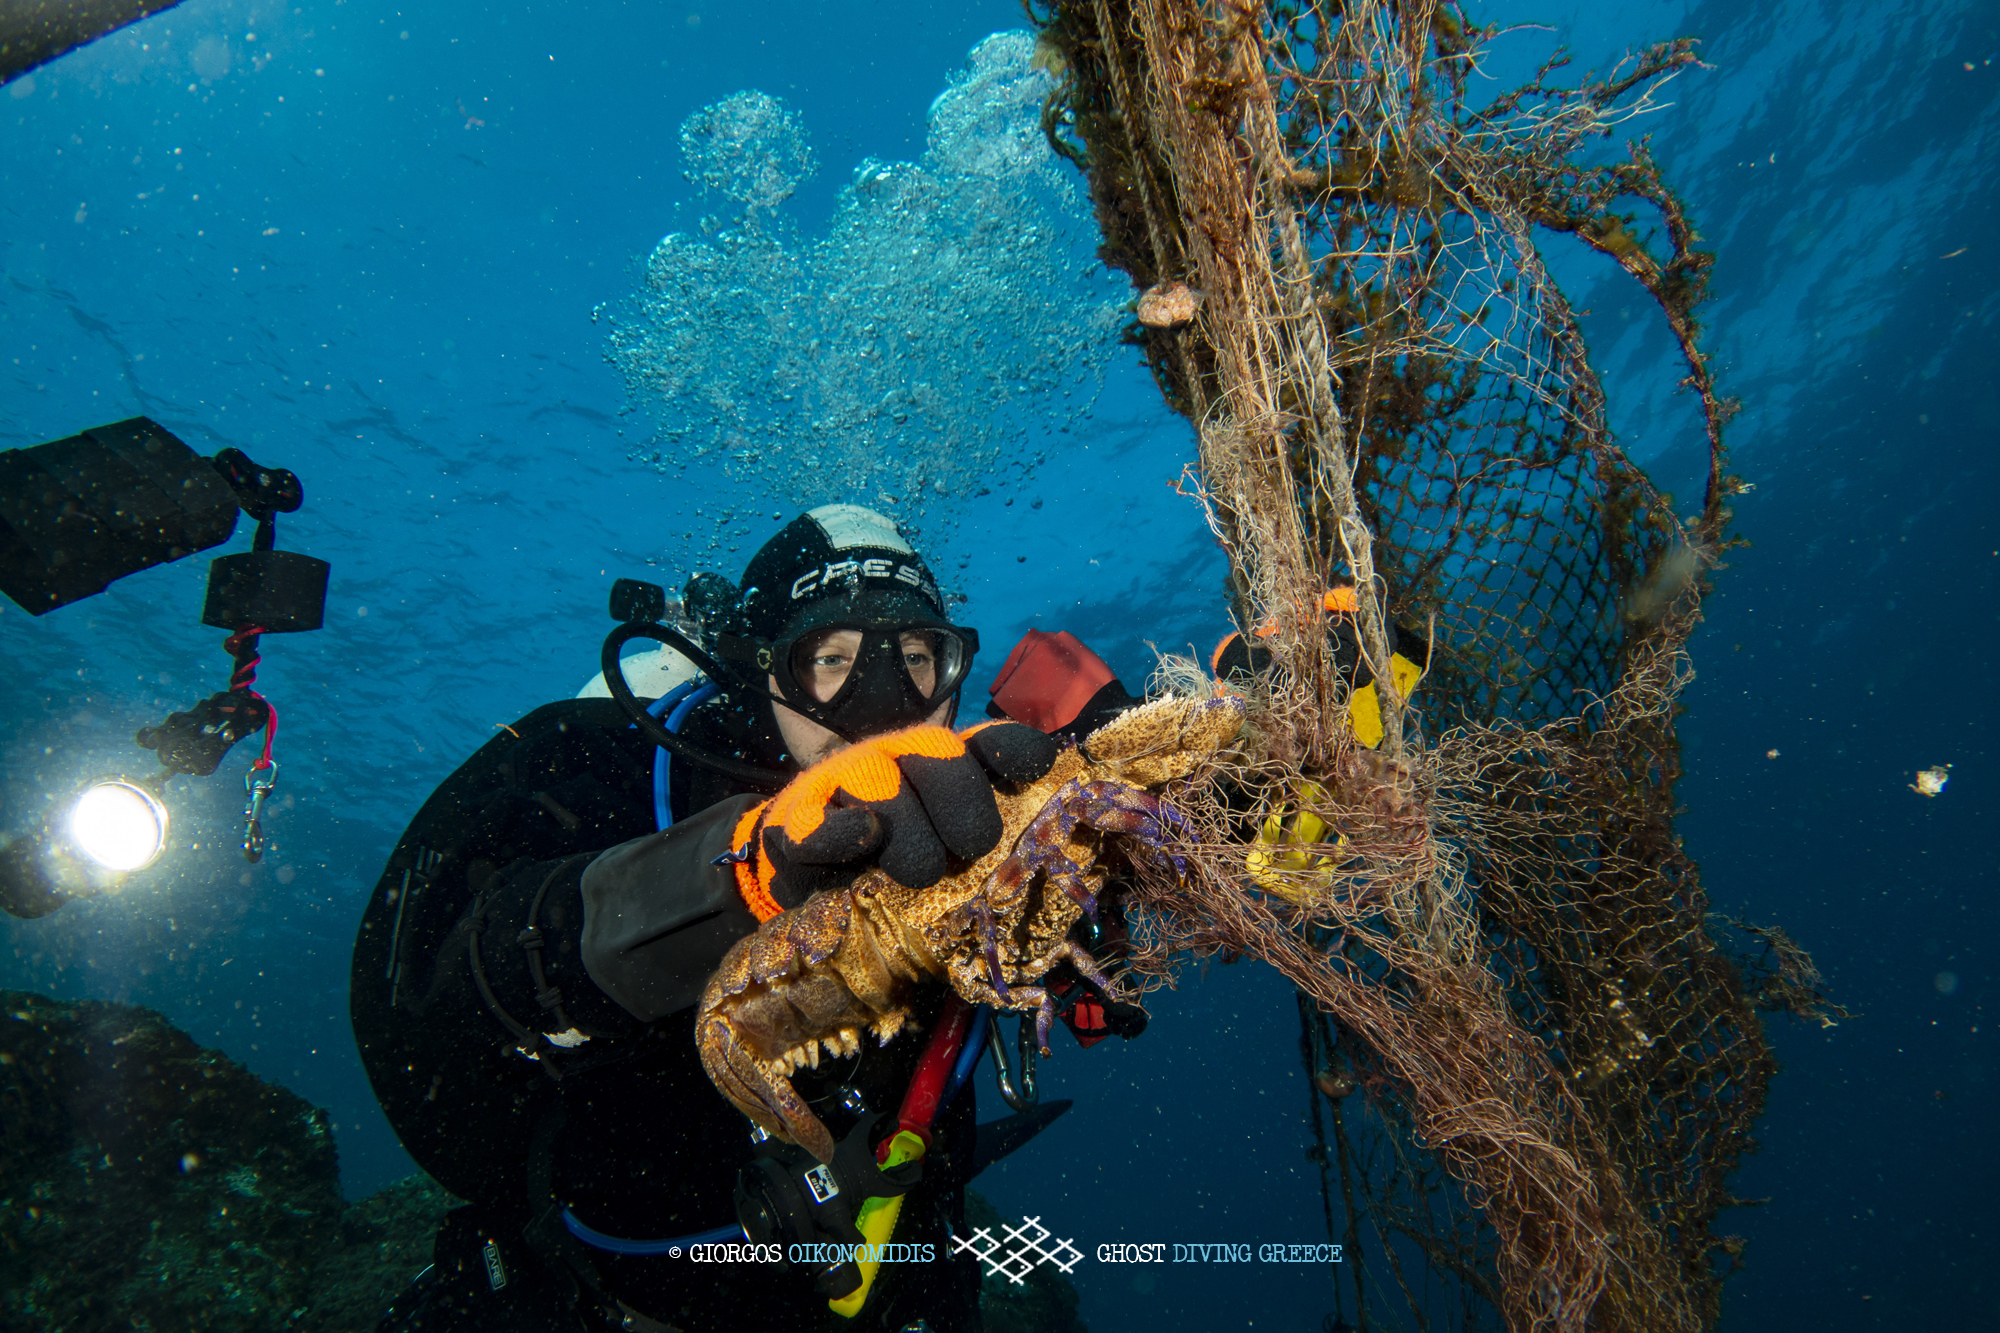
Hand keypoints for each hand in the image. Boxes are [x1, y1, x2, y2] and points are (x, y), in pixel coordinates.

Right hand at [732, 721, 1057, 916]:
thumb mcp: (944, 847)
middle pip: (937, 752)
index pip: (985, 744)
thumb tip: (1038, 832)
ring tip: (921, 872)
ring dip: (909, 832)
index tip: (1038, 766)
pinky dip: (843, 832)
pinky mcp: (794, 821)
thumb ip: (989, 838)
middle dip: (963, 802)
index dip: (1013, 749)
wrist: (800, 866)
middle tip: (971, 847)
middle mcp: (894, 757)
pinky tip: (864, 839)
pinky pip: (820, 821)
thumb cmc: (890, 860)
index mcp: (939, 763)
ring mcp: (842, 781)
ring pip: (880, 783)